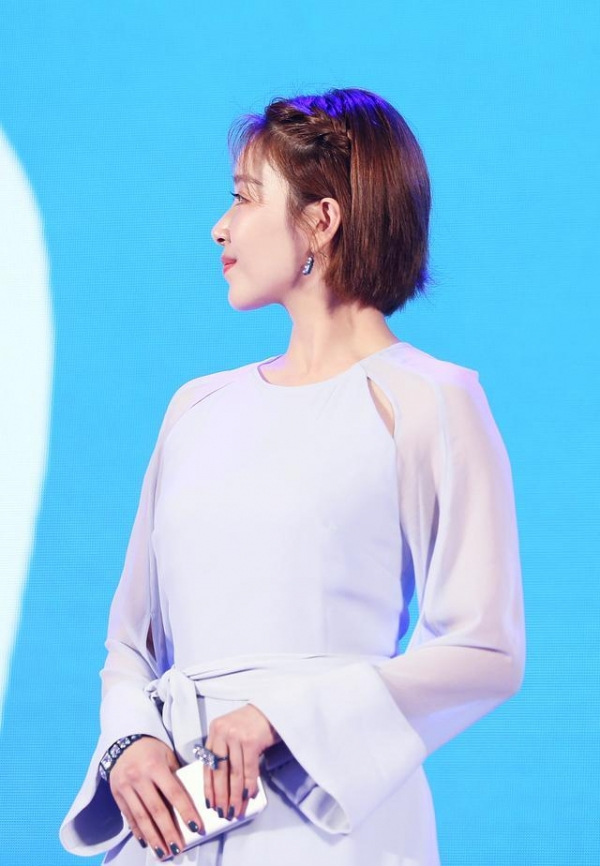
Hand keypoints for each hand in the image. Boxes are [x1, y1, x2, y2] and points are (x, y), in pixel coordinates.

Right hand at [109, 736, 203, 858]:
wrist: (124, 741)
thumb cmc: (152, 750)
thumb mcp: (167, 756)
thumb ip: (176, 776)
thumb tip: (191, 802)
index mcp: (154, 765)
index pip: (173, 792)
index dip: (185, 811)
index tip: (196, 827)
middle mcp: (138, 777)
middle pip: (156, 809)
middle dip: (168, 832)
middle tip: (178, 848)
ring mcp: (125, 787)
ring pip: (141, 817)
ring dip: (154, 838)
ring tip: (163, 853)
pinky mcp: (116, 795)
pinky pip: (129, 817)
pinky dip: (138, 831)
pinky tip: (147, 843)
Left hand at [204, 704, 279, 821]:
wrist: (273, 708)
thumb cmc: (253, 724)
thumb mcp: (233, 734)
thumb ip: (226, 754)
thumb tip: (225, 787)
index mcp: (214, 731)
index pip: (208, 764)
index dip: (208, 787)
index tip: (210, 804)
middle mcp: (222, 732)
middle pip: (219, 771)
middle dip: (221, 796)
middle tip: (223, 813)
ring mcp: (236, 735)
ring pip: (234, 773)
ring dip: (235, 795)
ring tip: (236, 810)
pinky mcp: (251, 740)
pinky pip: (249, 769)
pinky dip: (249, 785)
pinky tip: (249, 796)